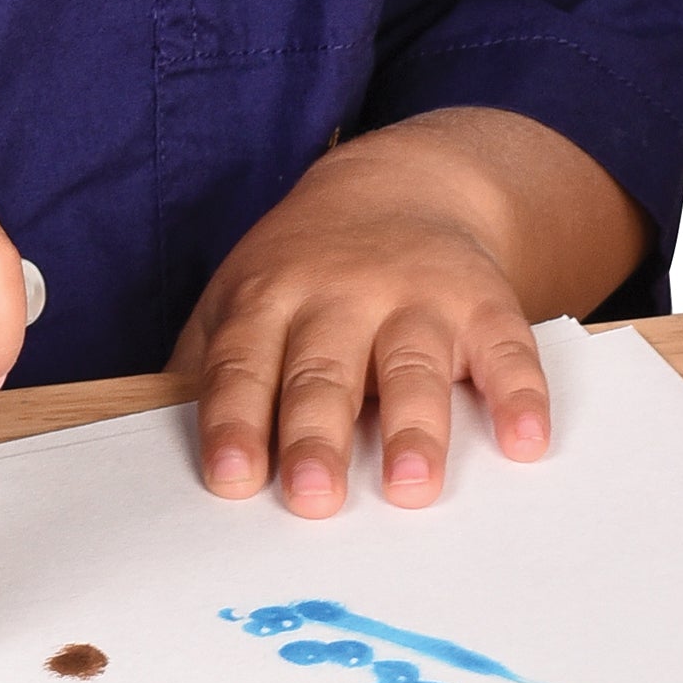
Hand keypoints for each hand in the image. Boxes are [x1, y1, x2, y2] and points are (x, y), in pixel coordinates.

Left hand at [169, 110, 628, 514]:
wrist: (401, 185)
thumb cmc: (304, 271)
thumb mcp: (240, 295)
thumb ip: (206, 366)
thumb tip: (157, 448)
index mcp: (269, 297)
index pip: (245, 363)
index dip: (237, 420)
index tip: (233, 478)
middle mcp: (340, 294)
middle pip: (324, 370)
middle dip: (317, 433)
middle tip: (313, 497)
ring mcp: (415, 296)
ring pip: (412, 364)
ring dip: (412, 427)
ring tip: (408, 487)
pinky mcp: (483, 302)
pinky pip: (506, 349)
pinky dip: (519, 394)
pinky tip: (524, 441)